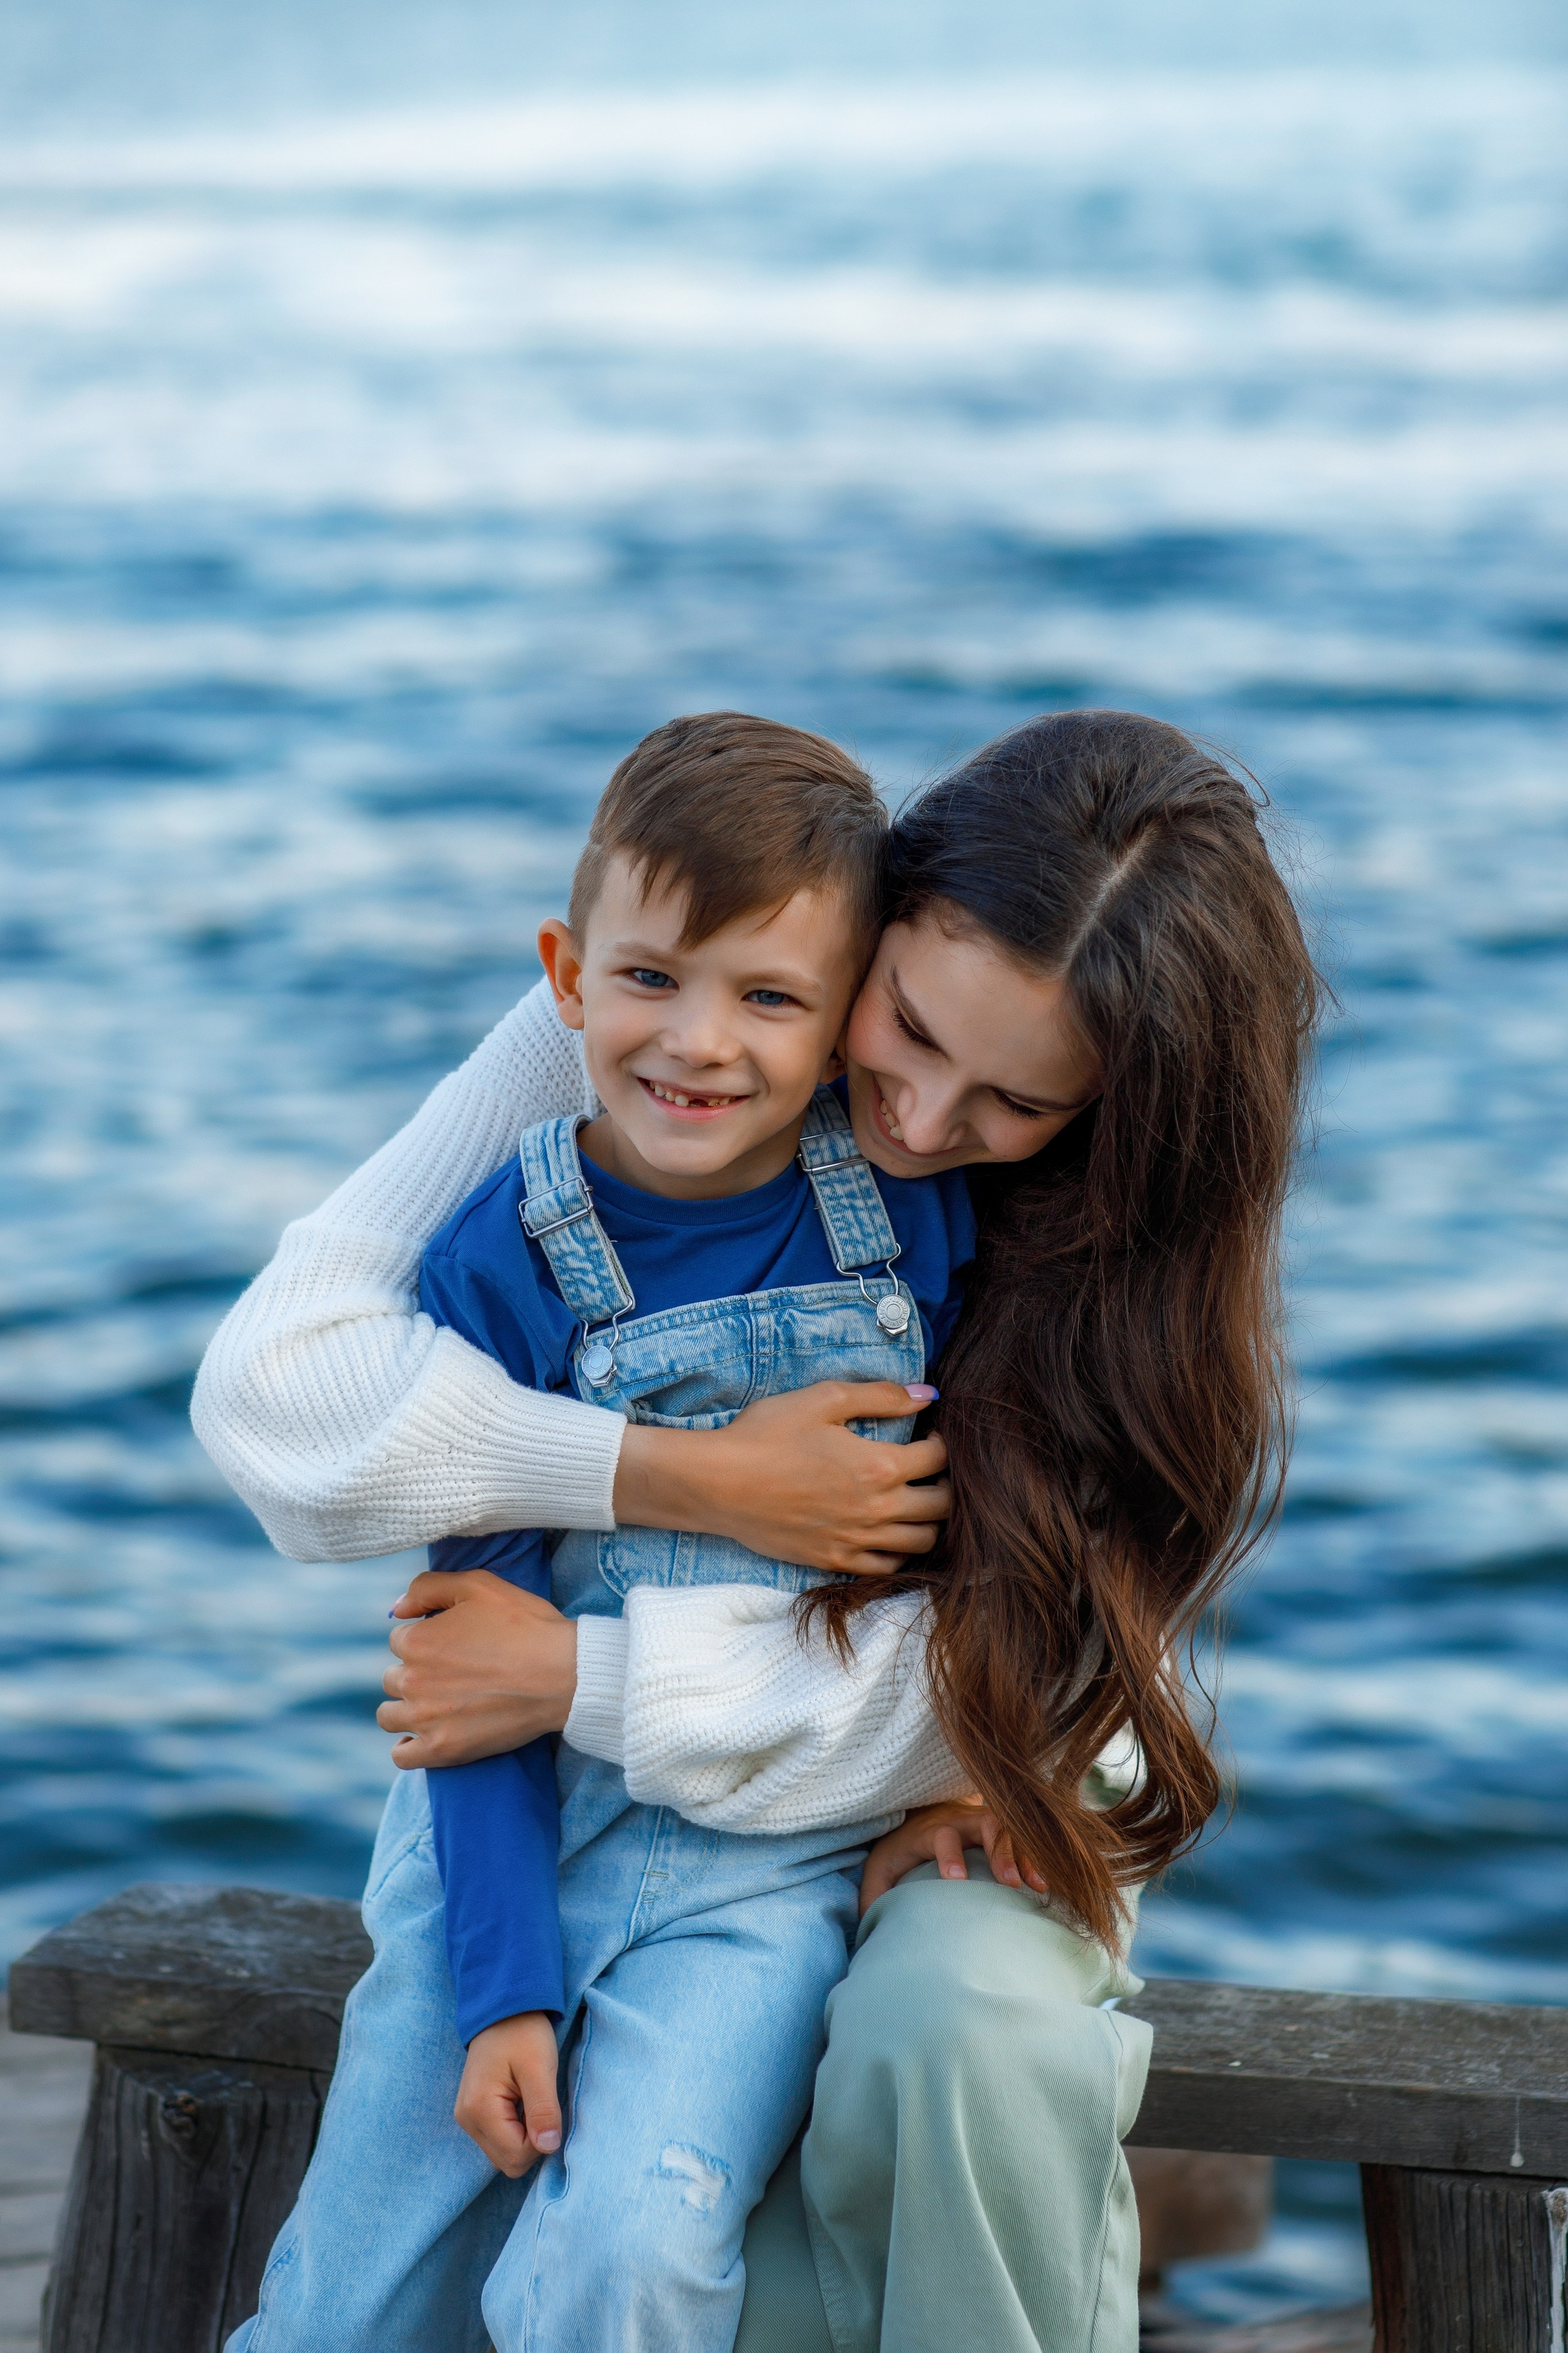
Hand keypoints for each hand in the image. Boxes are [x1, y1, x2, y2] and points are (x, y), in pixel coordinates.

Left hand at [377, 1570, 577, 1767]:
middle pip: (392, 1677)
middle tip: (453, 1673)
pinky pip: (401, 1755)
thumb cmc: (525, 1625)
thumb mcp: (479, 1585)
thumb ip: (429, 1587)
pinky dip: (409, 1746)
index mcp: (416, 1641)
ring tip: (438, 1703)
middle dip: (416, 1672)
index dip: (426, 1638)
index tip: (453, 1645)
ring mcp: (425, 1719)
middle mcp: (412, 1681)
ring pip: (389, 1716)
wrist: (564, 1674)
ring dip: (407, 1708)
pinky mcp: (442, 1750)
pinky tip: (425, 1735)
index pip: (399, 1639)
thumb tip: (397, 1609)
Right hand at [455, 2011, 561, 2176]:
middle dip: (532, 2143)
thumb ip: (543, 2110)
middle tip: (542, 2106)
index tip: (549, 2110)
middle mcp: (467, 2119)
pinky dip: (516, 2130)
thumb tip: (548, 2148)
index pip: (516, 2156)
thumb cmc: (523, 2033)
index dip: (540, 2142)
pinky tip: (522, 2103)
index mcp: (480, 2110)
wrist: (503, 2008)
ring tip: (531, 2101)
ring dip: (524, 2137)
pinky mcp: (473, 2113)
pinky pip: (498, 2139)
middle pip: (507, 2161)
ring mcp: (467, 2117)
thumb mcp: (539, 2068)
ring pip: (503, 2154)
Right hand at [614, 1381, 949, 1575]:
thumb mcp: (823, 1399)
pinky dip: (899, 1552)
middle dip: (945, 1484)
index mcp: (880, 1466)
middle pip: (942, 1506)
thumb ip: (880, 1396)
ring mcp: (857, 1541)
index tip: (929, 1434)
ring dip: (928, 1520)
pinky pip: (888, 1568)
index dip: (941, 1442)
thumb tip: (927, 1394)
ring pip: (922, 1542)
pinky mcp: (834, 1562)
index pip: (939, 1458)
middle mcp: (877, 1510)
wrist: (717, 1483)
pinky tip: (887, 1532)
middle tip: (928, 1470)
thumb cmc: (766, 1434)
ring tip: (914, 1500)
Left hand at [858, 1797, 1049, 1915]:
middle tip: (1011, 1883)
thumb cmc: (897, 1853)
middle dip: (999, 1850)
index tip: (956, 1881)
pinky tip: (1045, 1882)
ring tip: (1039, 1885)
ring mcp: (981, 1821)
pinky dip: (1034, 1854)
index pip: (941, 1836)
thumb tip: (871, 1932)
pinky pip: (1020, 1835)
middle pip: (985, 1822)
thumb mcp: (878, 1872)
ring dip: (1025, 1853)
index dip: (950, 1855)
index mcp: (927, 1831)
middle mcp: (959, 1820)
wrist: (916, 1815)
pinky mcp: (997, 1829)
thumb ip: (874, 1898)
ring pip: (1009, 1826)